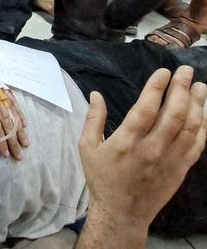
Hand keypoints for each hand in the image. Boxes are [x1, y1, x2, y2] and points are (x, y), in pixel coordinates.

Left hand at [0, 89, 28, 159]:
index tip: (6, 154)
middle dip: (13, 140)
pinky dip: (19, 112)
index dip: (0, 140)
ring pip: (12, 112)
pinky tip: (23, 123)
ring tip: (25, 142)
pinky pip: (13, 100)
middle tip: (19, 155)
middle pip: (6, 121)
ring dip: (19, 129)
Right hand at [79, 66, 206, 231]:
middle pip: (173, 114)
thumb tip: (96, 94)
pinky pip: (197, 145)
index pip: (146, 108)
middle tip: (185, 71)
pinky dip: (202, 127)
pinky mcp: (181, 169)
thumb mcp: (87, 147)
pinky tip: (203, 112)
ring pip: (189, 127)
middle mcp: (151, 149)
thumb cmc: (102, 178)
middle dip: (181, 89)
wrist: (122, 212)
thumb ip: (93, 119)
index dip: (156, 88)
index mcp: (127, 142)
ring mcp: (170, 160)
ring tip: (200, 86)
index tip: (163, 72)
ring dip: (197, 104)